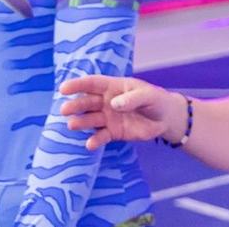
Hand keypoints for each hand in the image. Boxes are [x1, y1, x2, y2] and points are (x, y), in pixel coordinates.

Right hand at [59, 75, 184, 150]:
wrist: (165, 119)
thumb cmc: (156, 100)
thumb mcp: (149, 96)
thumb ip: (133, 98)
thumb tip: (114, 104)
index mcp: (115, 86)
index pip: (93, 83)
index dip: (78, 84)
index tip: (63, 88)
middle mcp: (108, 101)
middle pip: (88, 102)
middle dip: (76, 104)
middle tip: (64, 110)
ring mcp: (108, 117)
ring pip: (91, 119)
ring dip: (81, 122)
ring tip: (72, 125)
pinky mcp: (112, 133)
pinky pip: (100, 136)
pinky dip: (94, 140)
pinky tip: (90, 144)